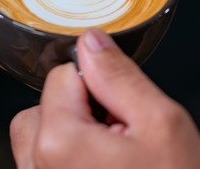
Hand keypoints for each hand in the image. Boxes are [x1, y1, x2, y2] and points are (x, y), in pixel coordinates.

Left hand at [10, 29, 199, 168]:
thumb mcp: (161, 121)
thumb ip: (120, 77)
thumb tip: (92, 42)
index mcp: (60, 143)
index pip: (62, 76)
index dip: (99, 83)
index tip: (123, 107)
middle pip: (39, 110)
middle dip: (76, 108)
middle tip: (119, 130)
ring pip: (37, 141)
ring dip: (69, 136)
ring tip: (113, 155)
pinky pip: (44, 168)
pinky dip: (69, 161)